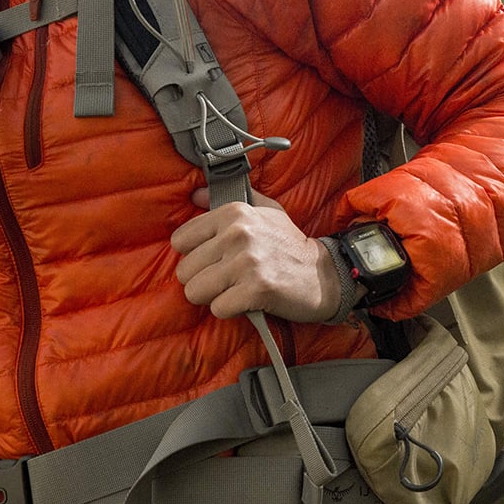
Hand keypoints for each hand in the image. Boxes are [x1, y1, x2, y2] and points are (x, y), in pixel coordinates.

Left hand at [170, 188, 340, 321]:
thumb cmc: (289, 245)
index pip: (180, 239)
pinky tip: (245, 301)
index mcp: (235, 213)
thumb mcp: (264, 211)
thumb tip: (195, 193)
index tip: (214, 259)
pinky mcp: (256, 290)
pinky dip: (229, 310)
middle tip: (226, 280)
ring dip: (213, 296)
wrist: (322, 274)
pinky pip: (217, 308)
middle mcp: (238, 234)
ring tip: (233, 290)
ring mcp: (247, 262)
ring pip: (195, 291)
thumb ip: (229, 199)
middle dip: (202, 280)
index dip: (194, 254)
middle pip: (185, 270)